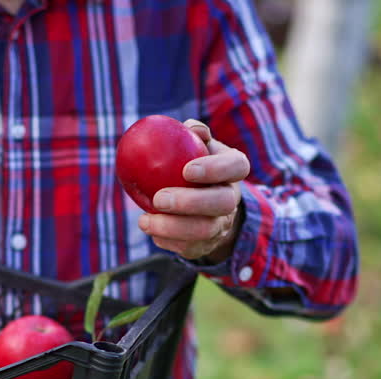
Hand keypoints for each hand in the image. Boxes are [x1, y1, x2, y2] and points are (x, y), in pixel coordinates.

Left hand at [138, 119, 250, 263]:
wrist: (200, 202)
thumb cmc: (193, 162)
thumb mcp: (196, 146)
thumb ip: (192, 135)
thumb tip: (190, 127)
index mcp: (234, 169)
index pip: (236, 167)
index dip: (215, 170)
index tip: (186, 170)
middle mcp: (232, 198)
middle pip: (223, 203)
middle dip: (191, 202)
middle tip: (159, 198)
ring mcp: (221, 224)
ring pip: (205, 231)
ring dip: (172, 227)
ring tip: (144, 221)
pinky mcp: (206, 244)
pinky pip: (189, 248)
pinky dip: (167, 240)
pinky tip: (150, 229)